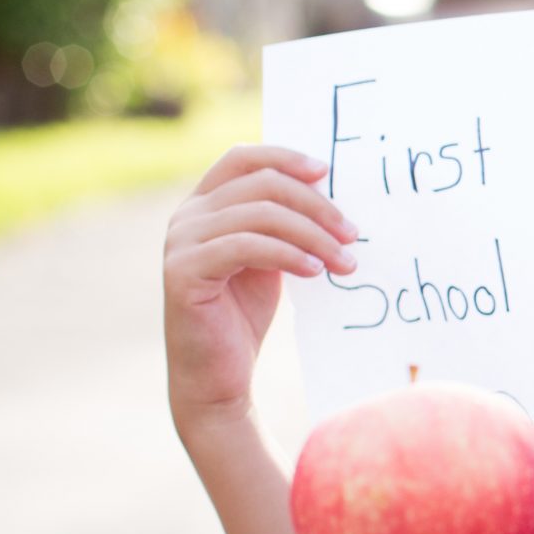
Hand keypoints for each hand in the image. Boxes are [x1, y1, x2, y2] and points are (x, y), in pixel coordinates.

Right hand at [162, 144, 355, 430]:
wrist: (218, 376)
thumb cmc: (245, 315)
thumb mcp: (269, 258)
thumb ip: (282, 224)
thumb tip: (330, 193)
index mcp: (204, 205)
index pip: (242, 158)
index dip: (285, 157)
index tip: (328, 172)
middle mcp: (186, 215)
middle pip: (261, 185)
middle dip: (315, 205)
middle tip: (353, 233)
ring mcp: (181, 241)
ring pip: (259, 214)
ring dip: (312, 234)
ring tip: (344, 261)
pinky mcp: (183, 271)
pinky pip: (246, 246)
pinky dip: (287, 254)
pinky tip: (314, 271)